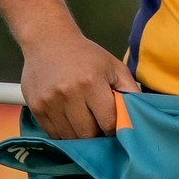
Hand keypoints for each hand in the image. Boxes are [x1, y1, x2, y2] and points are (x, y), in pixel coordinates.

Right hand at [20, 29, 139, 138]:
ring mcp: (49, 102)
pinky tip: (69, 120)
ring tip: (84, 122)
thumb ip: (130, 92)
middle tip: (99, 127)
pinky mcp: (36, 107)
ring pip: (69, 138)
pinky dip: (64, 133)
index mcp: (91, 83)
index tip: (115, 128)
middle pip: (88, 134)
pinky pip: (53, 134)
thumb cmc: (86, 56)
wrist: (48, 40)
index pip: (108, 123)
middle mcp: (68, 93)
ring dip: (80, 136)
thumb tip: (142, 117)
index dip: (114, 130)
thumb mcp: (114, 67)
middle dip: (97, 135)